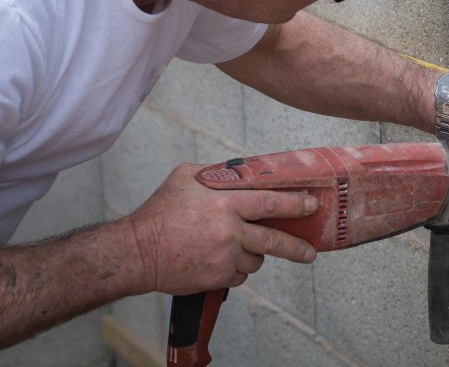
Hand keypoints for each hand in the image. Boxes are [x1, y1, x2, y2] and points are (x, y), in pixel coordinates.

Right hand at [127, 163, 318, 294]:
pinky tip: (219, 258)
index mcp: (225, 203)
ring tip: (236, 245)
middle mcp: (229, 231)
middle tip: (310, 251)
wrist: (136, 252)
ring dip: (253, 253)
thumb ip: (218, 174)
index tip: (312, 205)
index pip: (270, 203)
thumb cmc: (160, 211)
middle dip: (297, 247)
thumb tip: (242, 170)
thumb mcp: (186, 177)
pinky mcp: (216, 278)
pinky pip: (239, 275)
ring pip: (256, 259)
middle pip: (274, 240)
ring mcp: (224, 257)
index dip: (295, 205)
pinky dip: (235, 268)